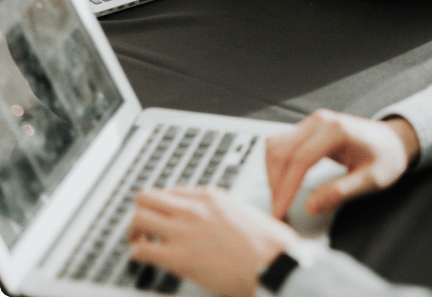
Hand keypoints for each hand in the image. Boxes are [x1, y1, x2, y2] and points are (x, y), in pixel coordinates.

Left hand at [127, 187, 298, 296]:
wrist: (274, 263)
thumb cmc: (267, 243)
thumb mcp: (243, 212)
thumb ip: (222, 211)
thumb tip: (212, 220)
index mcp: (212, 195)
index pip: (172, 190)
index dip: (164, 205)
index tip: (164, 217)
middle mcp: (194, 208)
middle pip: (147, 197)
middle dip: (141, 211)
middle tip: (143, 227)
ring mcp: (184, 231)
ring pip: (138, 218)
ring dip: (134, 231)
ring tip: (139, 242)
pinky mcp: (179, 257)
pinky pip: (142, 250)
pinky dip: (136, 254)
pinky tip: (143, 259)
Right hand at [267, 110, 420, 219]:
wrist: (394, 140)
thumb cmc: (386, 157)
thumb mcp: (371, 180)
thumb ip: (340, 192)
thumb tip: (310, 206)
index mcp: (335, 130)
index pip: (300, 159)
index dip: (286, 188)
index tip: (280, 212)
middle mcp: (320, 121)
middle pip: (281, 150)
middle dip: (275, 183)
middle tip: (278, 212)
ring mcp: (313, 122)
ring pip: (276, 145)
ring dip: (272, 173)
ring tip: (279, 200)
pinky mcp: (309, 128)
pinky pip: (283, 143)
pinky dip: (277, 165)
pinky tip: (283, 184)